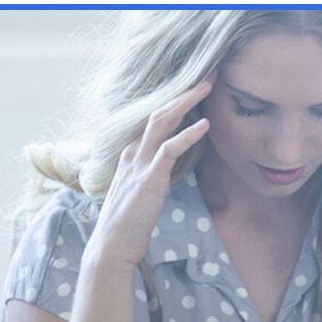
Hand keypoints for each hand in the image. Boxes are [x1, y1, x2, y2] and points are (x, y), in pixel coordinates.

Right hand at [85, 72, 216, 269]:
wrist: (112, 246)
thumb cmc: (130, 221)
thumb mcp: (142, 189)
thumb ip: (154, 172)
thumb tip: (172, 163)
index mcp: (131, 153)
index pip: (154, 118)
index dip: (176, 100)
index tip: (197, 86)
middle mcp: (133, 152)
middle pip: (159, 110)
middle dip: (183, 91)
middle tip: (209, 75)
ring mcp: (139, 164)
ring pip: (161, 121)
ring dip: (186, 101)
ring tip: (208, 86)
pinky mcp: (149, 178)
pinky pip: (169, 150)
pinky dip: (188, 134)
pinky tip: (206, 124)